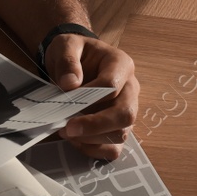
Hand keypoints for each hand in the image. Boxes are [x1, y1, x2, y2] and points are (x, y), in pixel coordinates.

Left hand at [42, 33, 138, 161]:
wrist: (75, 62)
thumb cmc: (74, 53)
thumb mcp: (66, 45)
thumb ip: (68, 61)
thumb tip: (70, 84)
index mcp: (121, 64)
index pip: (113, 85)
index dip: (90, 97)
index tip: (66, 102)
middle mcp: (130, 89)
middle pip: (125, 114)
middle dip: (96, 125)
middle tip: (67, 128)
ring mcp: (126, 110)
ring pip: (121, 134)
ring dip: (91, 138)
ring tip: (66, 131)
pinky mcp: (118, 128)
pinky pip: (114, 148)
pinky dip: (94, 150)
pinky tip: (76, 141)